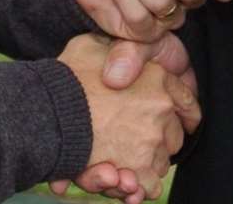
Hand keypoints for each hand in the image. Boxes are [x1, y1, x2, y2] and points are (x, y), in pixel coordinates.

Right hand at [57, 34, 192, 201]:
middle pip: (173, 135)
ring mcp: (152, 140)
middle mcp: (161, 109)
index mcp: (158, 78)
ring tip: (125, 167)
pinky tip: (128, 184)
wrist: (47, 108)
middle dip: (157, 141)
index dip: (182, 114)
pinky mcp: (139, 169)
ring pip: (160, 162)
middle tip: (135, 144)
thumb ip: (116, 53)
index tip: (179, 122)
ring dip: (145, 166)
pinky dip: (139, 188)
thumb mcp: (95, 45)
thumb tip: (121, 68)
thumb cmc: (68, 75)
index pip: (185, 101)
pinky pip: (150, 186)